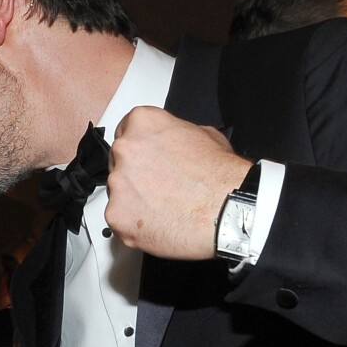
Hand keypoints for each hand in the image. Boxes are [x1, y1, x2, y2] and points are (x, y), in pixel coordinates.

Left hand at [105, 106, 251, 258]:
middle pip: (119, 162)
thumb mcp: (204, 135)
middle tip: (160, 187)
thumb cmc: (221, 176)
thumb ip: (174, 134)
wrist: (230, 211)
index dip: (140, 149)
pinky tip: (159, 222)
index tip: (148, 160)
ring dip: (134, 199)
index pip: (126, 131)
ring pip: (118, 192)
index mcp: (142, 123)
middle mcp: (124, 150)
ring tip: (164, 207)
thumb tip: (170, 143)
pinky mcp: (116, 215)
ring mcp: (117, 184)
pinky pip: (118, 219)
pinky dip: (134, 223)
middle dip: (135, 174)